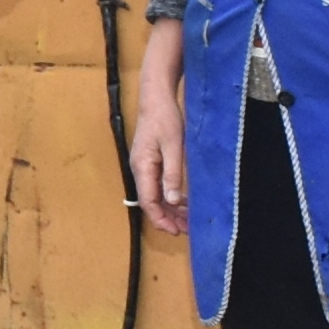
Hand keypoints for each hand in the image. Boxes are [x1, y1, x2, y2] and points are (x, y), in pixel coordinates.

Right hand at [131, 28, 187, 230]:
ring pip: (156, 194)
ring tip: (189, 219)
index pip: (149, 202)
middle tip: (187, 229)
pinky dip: (171, 195)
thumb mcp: (174, 147)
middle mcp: (140, 169)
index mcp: (143, 167)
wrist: (156, 97)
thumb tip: (173, 200)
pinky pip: (159, 184)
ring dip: (171, 208)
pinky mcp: (150, 160)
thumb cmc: (165, 118)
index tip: (175, 231)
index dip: (161, 219)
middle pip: (152, 201)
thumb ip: (172, 174)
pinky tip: (184, 200)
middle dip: (169, 217)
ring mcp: (144, 165)